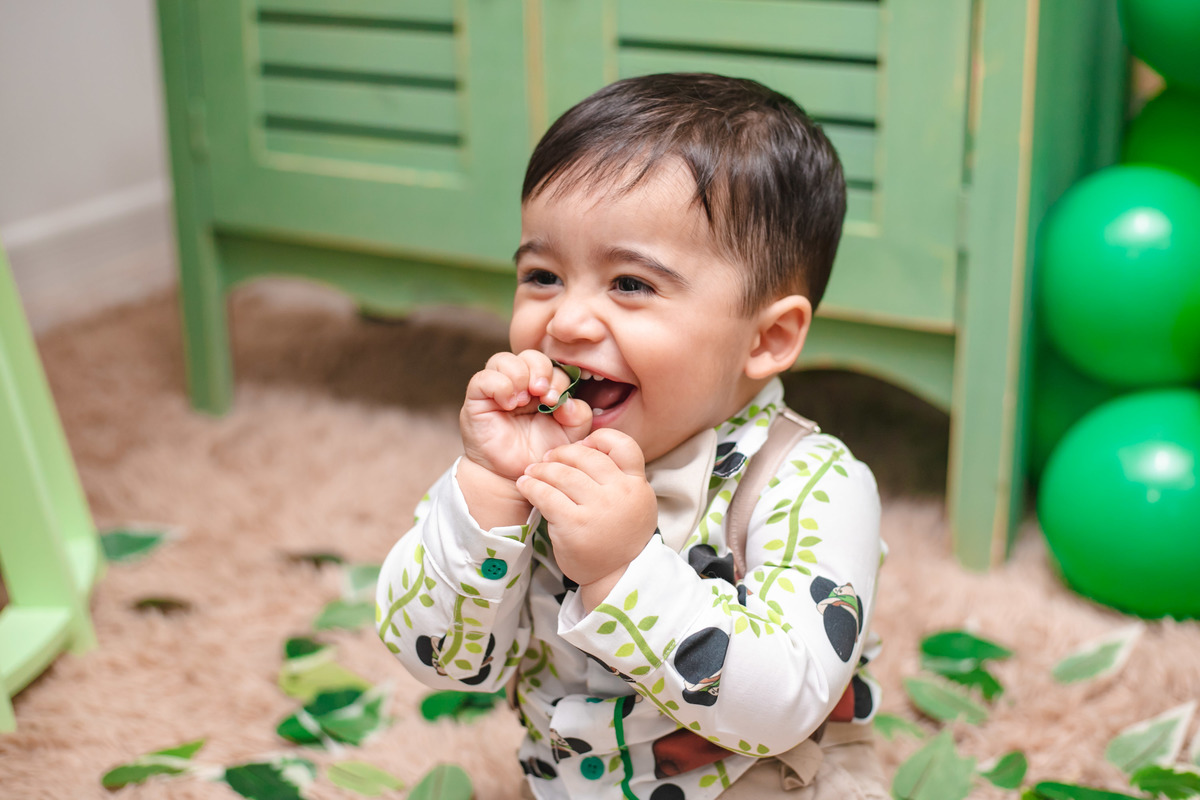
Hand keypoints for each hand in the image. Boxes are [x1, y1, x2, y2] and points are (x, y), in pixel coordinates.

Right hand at [460, 350, 592, 480]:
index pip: (552, 365)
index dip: (558, 378)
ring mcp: (496, 389)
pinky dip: (500, 386)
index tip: (557, 401)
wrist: (516, 476)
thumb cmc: (541, 453)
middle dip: (541, 371)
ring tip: (524, 401)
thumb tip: (569, 401)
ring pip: (504, 360)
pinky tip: (509, 404)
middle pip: (529, 356)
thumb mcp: (570, 434)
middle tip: (544, 395)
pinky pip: (483, 378)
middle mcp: (519, 383)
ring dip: (520, 375)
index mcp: (543, 386)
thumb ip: (579, 415)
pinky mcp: (477, 399)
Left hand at [516, 429, 657, 596]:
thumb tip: (584, 446)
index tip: (582, 446)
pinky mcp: (574, 525)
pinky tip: (525, 486)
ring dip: (541, 470)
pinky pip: (546, 496)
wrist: (617, 576)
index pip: (622, 444)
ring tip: (532, 472)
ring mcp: (598, 509)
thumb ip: (619, 475)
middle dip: (561, 454)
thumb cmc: (620, 536)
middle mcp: (620, 493)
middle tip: (548, 459)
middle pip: (585, 456)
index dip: (598, 439)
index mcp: (637, 484)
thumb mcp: (634, 502)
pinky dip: (531, 487)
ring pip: (562, 474)